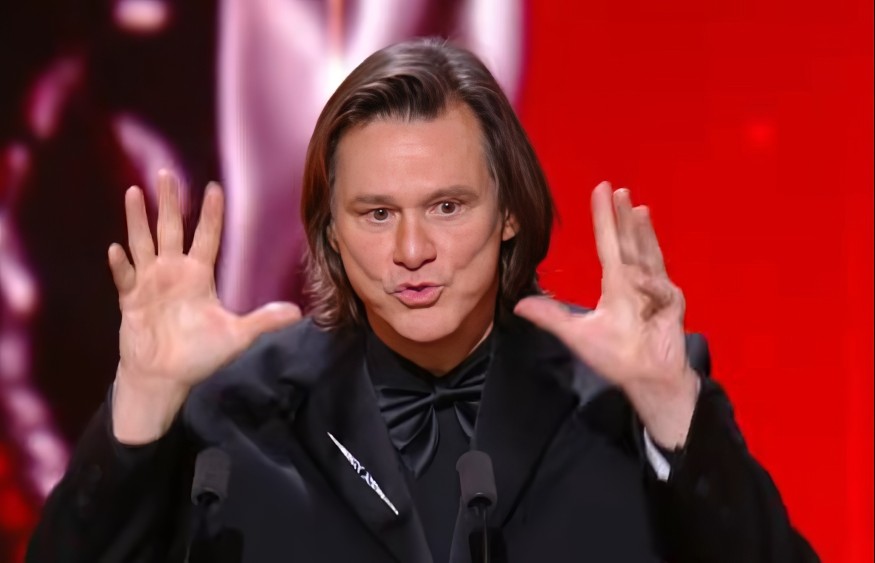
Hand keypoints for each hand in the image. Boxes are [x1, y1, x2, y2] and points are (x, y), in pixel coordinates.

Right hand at [109, 170, 301, 442]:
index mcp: (198, 276)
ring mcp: (148, 285)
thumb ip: (264, 321)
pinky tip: (116, 249)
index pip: (206, 236)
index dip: (210, 213)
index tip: (214, 186)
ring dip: (138, 220)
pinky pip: (124, 279)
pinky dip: (121, 265)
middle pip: (170, 229)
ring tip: (134, 192)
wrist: (166, 378)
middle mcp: (172, 273)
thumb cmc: (200, 356)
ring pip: (143, 244)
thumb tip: (298, 314)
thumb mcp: (237, 336)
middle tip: (167, 173)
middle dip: (168, 202)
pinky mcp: (130, 302)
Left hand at [514, 181, 697, 447]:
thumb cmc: (616, 356)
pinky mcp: (672, 305)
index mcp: (616, 284)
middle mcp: (636, 281)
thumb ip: (552, 318)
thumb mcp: (578, 335)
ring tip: (638, 210)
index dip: (606, 218)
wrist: (645, 378)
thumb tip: (518, 305)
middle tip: (619, 190)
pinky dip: (651, 287)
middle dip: (625, 217)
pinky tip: (643, 292)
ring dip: (644, 234)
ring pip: (649, 255)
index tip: (603, 190)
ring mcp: (657, 291)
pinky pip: (660, 289)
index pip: (609, 244)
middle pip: (630, 242)